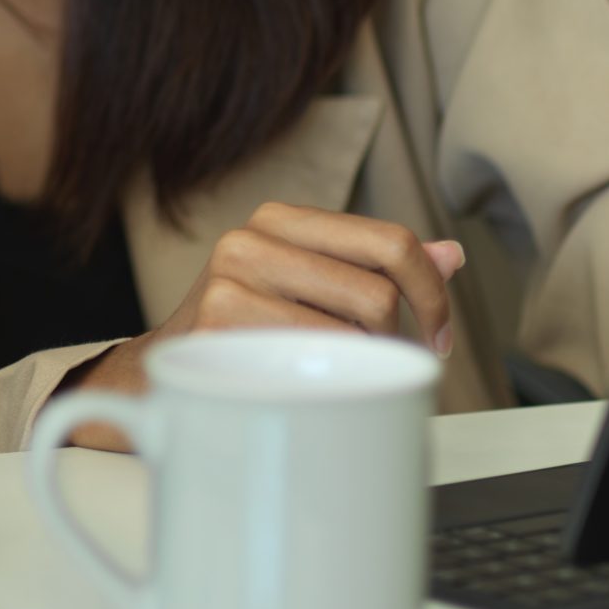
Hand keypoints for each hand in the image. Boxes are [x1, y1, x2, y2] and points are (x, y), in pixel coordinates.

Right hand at [64, 203, 465, 447]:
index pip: (391, 240)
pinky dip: (330, 381)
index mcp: (281, 219)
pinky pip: (315, 357)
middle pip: (378, 290)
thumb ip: (375, 270)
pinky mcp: (217, 323)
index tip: (435, 335)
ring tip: (338, 378)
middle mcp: (251, 238)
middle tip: (381, 368)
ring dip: (364, 365)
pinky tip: (307, 389)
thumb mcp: (309, 289)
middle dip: (396, 341)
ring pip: (353, 326)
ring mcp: (229, 278)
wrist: (155, 376)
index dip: (431, 293)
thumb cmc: (243, 335)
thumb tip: (453, 255)